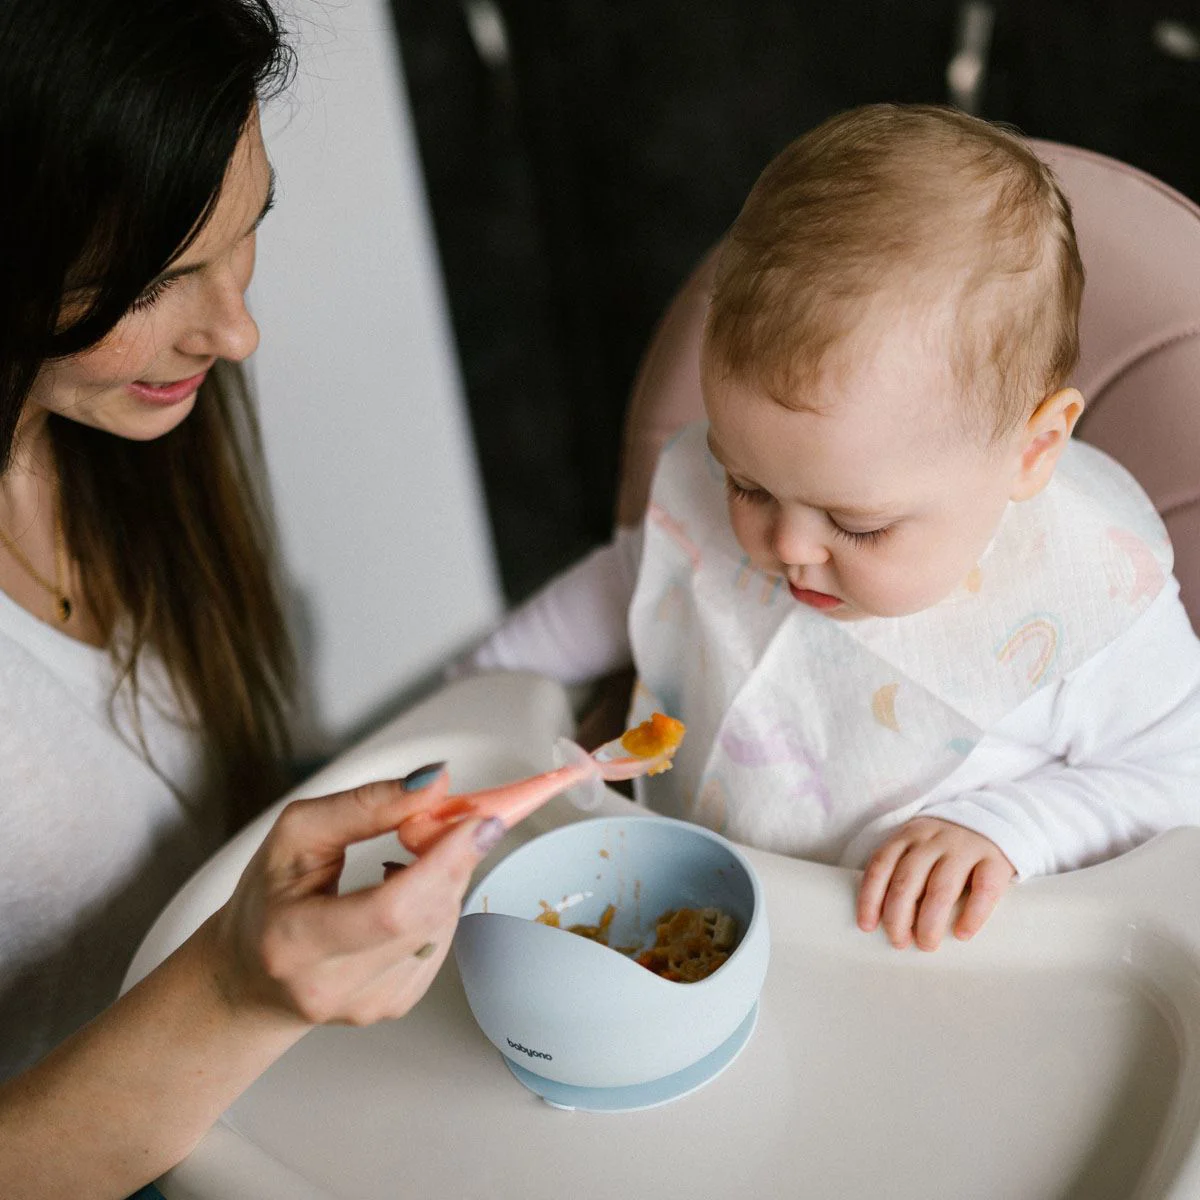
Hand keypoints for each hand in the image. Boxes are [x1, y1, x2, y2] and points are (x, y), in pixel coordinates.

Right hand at [208, 766, 505, 1026]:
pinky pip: (441, 942)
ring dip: (445, 878)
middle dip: (456, 857)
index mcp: (295, 941)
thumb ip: (365, 804)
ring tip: (411, 857)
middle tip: (454, 819)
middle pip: (427, 916)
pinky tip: (406, 894)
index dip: (444, 862)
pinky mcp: (393, 1006)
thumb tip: (432, 783)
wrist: (249, 976)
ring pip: (442, 925)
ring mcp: (367, 1005)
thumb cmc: (267, 900)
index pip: (391, 909)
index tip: (477, 822)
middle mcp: (331, 984)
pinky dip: (437, 905)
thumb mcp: (296, 835)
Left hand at [856, 817, 1014, 951]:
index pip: (881, 865)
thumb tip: (885, 920)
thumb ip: (903, 872)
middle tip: (899, 942)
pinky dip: (972, 915)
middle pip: (907, 880)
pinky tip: (962, 934)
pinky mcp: (996, 860)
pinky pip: (984, 889)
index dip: (870, 898)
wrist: (996, 818)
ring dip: (929, 921)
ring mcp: (965, 848)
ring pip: (941, 888)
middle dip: (897, 917)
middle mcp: (934, 839)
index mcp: (909, 835)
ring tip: (926, 944)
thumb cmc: (947, 847)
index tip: (867, 926)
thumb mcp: (919, 847)